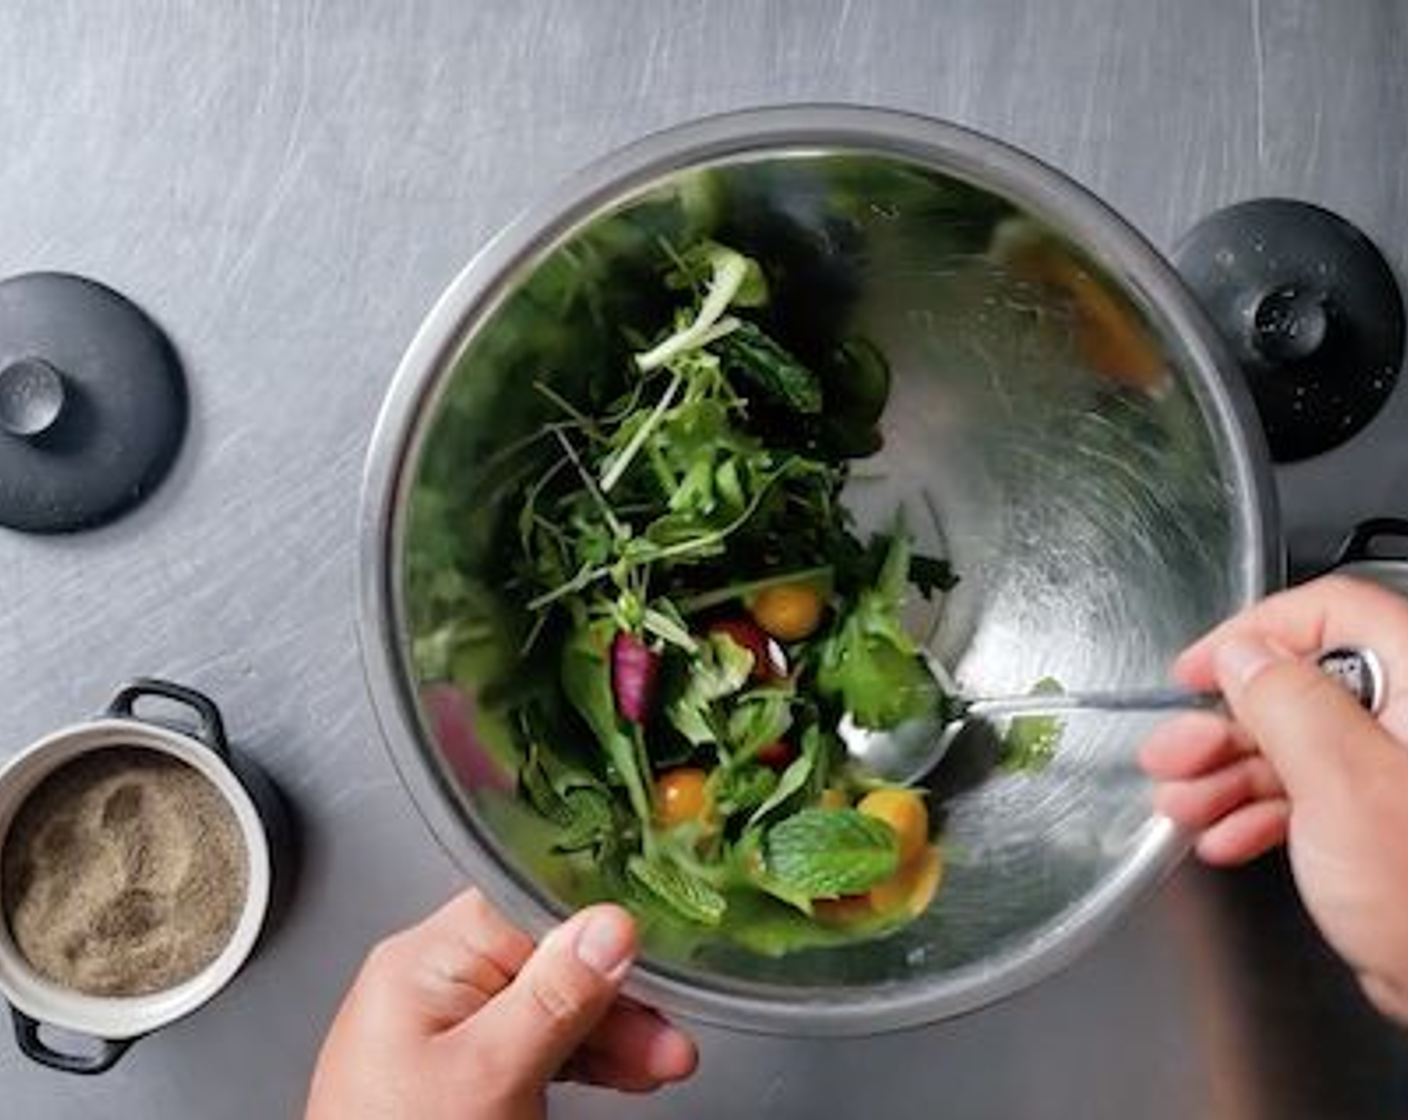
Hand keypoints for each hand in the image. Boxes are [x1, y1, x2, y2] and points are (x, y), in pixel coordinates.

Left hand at [306, 890, 697, 1119]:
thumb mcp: (490, 1072)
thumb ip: (554, 996)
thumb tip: (609, 925)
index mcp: (425, 961)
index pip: (529, 911)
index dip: (599, 935)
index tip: (651, 963)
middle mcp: (433, 985)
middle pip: (548, 964)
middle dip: (617, 999)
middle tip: (668, 1035)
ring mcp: (448, 1031)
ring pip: (552, 1009)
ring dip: (614, 1034)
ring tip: (662, 1062)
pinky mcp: (463, 1072)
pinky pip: (538, 1046)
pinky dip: (585, 1060)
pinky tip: (624, 1073)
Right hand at [1139, 576, 1407, 1021]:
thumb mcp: (1342, 783)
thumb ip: (1284, 702)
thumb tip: (1243, 654)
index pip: (1332, 612)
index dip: (1255, 634)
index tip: (1199, 672)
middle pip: (1301, 686)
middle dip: (1223, 725)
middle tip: (1173, 752)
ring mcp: (1397, 775)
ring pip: (1297, 745)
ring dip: (1226, 776)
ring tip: (1183, 806)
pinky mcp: (1384, 825)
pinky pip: (1310, 796)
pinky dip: (1259, 814)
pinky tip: (1226, 837)